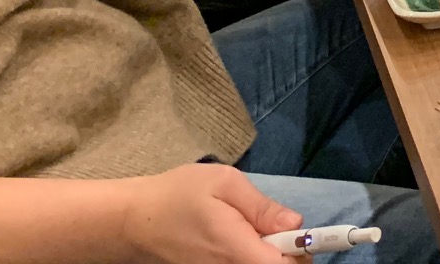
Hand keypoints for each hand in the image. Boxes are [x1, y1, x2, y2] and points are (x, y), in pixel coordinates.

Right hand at [115, 164, 301, 263]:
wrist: (135, 221)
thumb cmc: (178, 195)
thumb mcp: (224, 183)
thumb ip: (262, 207)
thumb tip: (295, 224)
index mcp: (236, 250)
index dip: (303, 254)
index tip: (305, 235)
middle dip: (289, 255)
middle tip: (280, 229)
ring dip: (271, 256)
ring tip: (257, 232)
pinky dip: (254, 258)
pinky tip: (243, 241)